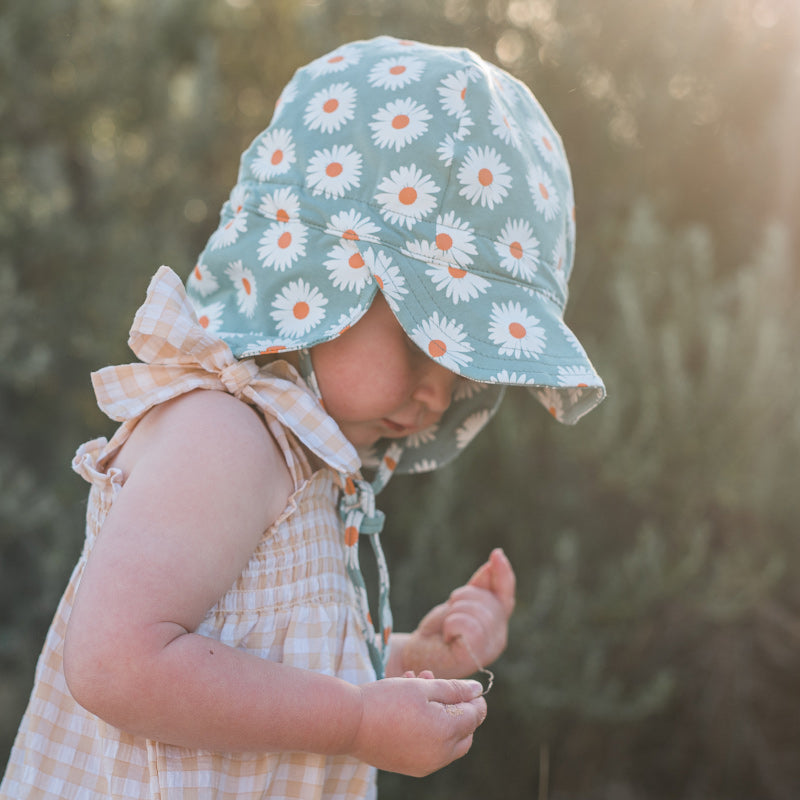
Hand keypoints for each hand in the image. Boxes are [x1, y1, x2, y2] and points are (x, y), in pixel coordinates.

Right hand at [349, 677, 486, 776]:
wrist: (350, 723)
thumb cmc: (387, 700)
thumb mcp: (423, 687)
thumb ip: (454, 689)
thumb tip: (478, 691)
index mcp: (447, 734)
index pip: (475, 716)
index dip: (473, 698)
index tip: (463, 685)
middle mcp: (440, 755)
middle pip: (464, 732)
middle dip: (456, 708)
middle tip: (439, 685)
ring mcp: (424, 764)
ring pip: (445, 739)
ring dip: (438, 713)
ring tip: (419, 683)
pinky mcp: (409, 765)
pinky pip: (428, 747)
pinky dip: (426, 727)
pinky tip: (408, 703)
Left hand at [402, 548, 515, 677]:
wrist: (416, 656)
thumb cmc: (438, 631)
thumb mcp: (459, 603)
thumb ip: (478, 588)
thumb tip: (494, 562)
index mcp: (497, 623)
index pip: (506, 593)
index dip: (503, 573)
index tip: (496, 554)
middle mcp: (499, 637)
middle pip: (486, 600)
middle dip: (462, 598)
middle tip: (449, 613)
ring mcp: (488, 650)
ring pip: (476, 612)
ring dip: (454, 613)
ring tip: (448, 628)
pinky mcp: (473, 657)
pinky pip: (467, 625)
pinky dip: (451, 624)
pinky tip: (447, 636)